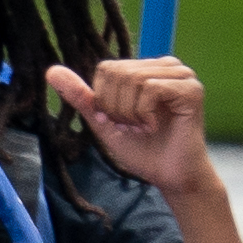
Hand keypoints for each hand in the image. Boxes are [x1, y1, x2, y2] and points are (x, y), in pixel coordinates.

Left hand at [59, 50, 214, 191]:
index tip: (123, 122)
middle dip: (117, 108)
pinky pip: (151, 89)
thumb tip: (51, 71)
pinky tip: (156, 127)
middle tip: (135, 127)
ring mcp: (182, 75)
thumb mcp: (104, 122)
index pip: (106, 68)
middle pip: (118, 73)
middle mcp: (166, 65)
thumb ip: (82, 96)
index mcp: (146, 69)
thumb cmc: (142, 151)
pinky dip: (145, 114)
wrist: (170, 177)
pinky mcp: (191, 89)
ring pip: (133, 79)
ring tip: (146, 127)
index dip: (105, 99)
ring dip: (131, 113)